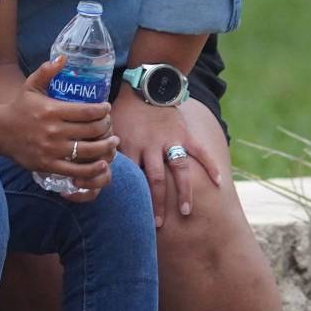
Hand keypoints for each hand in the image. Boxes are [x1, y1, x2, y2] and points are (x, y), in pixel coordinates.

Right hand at [0, 56, 117, 185]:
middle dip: (106, 127)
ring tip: (113, 143)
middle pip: (92, 130)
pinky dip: (93, 168)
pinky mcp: (48, 165)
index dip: (103, 110)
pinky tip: (102, 162)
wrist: (0, 131)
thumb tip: (63, 57)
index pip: (87, 111)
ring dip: (107, 147)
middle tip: (109, 124)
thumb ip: (46, 71)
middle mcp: (53, 130)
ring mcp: (51, 149)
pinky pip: (77, 170)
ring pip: (89, 150)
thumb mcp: (31, 86)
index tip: (106, 108)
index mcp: (51, 110)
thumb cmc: (20, 108)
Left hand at [111, 87, 220, 228]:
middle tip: (157, 223)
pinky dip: (211, 166)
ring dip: (183, 192)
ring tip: (186, 212)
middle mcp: (150, 146)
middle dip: (157, 203)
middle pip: (155, 179)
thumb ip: (106, 150)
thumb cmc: (123, 110)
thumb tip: (92, 169)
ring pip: (179, 169)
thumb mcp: (110, 128)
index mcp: (129, 146)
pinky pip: (200, 151)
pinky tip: (218, 183)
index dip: (131, 196)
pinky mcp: (185, 134)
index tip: (129, 215)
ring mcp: (170, 140)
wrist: (145, 86)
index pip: (130, 176)